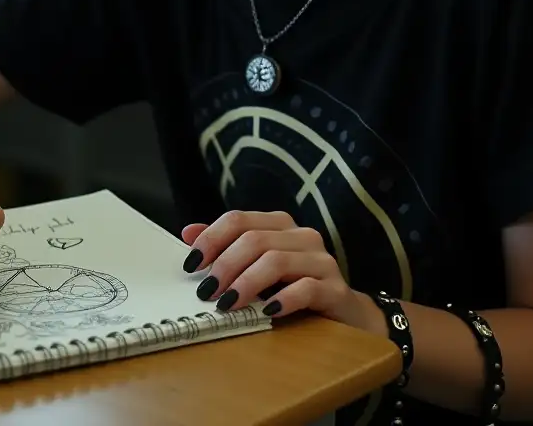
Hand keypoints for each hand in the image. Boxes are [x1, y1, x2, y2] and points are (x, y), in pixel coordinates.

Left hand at [181, 211, 381, 332]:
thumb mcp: (257, 267)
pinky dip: (283, 299)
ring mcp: (321, 261)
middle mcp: (302, 236)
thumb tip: (188, 232)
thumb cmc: (294, 287)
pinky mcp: (335, 289)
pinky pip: (306, 288)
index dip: (212, 238)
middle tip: (205, 291)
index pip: (240, 219)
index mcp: (280, 225)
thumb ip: (226, 248)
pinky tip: (267, 312)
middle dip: (225, 265)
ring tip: (227, 304)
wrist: (344, 313)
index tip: (191, 264)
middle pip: (255, 240)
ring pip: (277, 260)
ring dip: (246, 282)